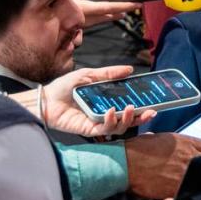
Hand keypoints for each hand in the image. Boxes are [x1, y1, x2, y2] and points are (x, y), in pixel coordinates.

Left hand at [39, 66, 155, 136]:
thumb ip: (109, 73)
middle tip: (150, 111)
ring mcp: (97, 123)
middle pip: (128, 120)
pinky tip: (111, 111)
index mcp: (107, 102)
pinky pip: (104, 130)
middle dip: (141, 118)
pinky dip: (110, 121)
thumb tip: (130, 69)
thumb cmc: (65, 87)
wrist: (46, 99)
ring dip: (127, 119)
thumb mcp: (89, 74)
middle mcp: (104, 114)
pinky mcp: (88, 130)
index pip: (128, 107)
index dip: (142, 107)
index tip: (154, 104)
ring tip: (130, 108)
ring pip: (119, 127)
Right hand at [69, 0, 140, 27]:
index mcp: (81, 8)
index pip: (107, 7)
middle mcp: (82, 18)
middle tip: (134, 7)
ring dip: (111, 17)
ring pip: (99, 20)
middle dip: (119, 12)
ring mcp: (78, 24)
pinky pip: (90, 22)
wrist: (34, 15)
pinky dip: (99, 18)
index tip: (135, 4)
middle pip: (105, 16)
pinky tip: (104, 16)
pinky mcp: (74, 26)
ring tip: (121, 13)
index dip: (123, 6)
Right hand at [125, 133, 200, 198]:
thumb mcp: (166, 138)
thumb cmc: (142, 148)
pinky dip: (191, 196)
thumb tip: (195, 150)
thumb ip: (183, 144)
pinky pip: (188, 194)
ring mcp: (183, 176)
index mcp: (188, 144)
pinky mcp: (174, 190)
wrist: (125, 163)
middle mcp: (189, 159)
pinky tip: (192, 197)